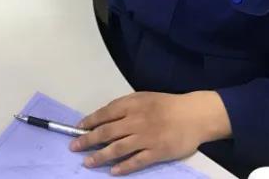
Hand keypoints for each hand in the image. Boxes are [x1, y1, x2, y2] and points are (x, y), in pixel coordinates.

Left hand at [69, 91, 230, 174]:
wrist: (194, 115)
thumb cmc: (166, 105)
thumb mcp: (143, 97)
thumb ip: (124, 106)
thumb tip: (104, 116)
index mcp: (132, 105)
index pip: (105, 114)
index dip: (89, 122)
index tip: (78, 129)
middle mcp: (136, 121)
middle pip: (106, 132)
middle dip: (87, 140)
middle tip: (74, 147)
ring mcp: (146, 138)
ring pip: (118, 149)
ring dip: (100, 156)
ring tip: (88, 162)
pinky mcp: (157, 152)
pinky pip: (136, 161)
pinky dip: (123, 167)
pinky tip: (113, 171)